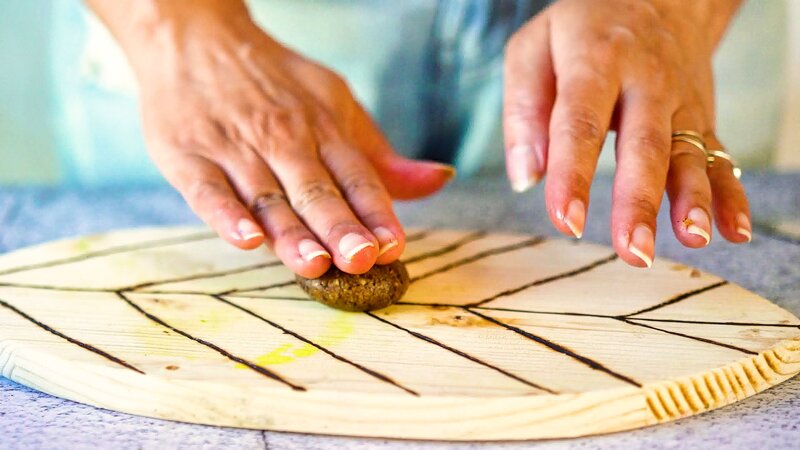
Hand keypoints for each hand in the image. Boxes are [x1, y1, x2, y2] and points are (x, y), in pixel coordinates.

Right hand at [96, 1, 453, 276]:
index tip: (394, 247)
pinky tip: (247, 240)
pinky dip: (227, 215)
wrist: (194, 37)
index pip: (356, 178)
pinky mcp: (188, 156)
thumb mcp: (336, 104)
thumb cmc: (274, 82)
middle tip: (360, 260)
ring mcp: (235, 149)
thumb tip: (439, 179)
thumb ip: (379, 156)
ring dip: (292, 232)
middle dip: (340, 227)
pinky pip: (208, 190)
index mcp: (324, 129)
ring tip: (314, 263)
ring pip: (268, 197)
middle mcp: (283, 140)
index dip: (376, 213)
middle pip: (316, 191)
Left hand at [503, 0, 750, 266]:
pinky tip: (735, 231)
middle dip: (639, 201)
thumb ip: (524, 110)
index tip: (566, 221)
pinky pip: (720, 156)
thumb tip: (526, 177)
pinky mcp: (701, 117)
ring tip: (692, 240)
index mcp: (595, 61)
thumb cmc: (581, 30)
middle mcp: (645, 81)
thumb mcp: (534, 49)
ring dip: (693, 200)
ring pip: (689, 153)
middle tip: (633, 251)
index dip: (573, 174)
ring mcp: (680, 101)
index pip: (580, 122)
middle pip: (643, 145)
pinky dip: (732, 195)